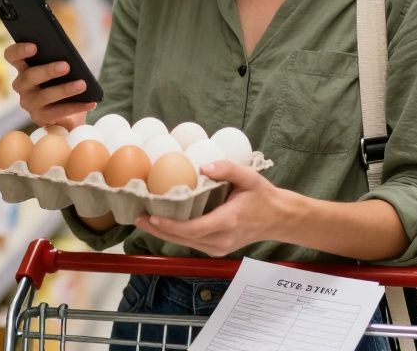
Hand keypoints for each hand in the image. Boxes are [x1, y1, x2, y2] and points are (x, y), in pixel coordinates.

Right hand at [4, 43, 94, 129]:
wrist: (67, 113)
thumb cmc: (63, 82)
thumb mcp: (61, 69)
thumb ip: (60, 59)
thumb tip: (71, 58)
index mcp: (23, 67)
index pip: (12, 56)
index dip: (19, 50)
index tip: (34, 46)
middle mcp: (21, 85)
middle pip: (30, 76)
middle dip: (48, 71)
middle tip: (66, 66)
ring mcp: (28, 103)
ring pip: (44, 96)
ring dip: (65, 89)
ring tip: (82, 85)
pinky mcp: (39, 118)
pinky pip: (57, 112)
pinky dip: (76, 107)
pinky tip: (91, 102)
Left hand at [134, 161, 286, 256]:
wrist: (278, 219)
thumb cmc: (263, 197)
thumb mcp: (250, 177)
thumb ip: (227, 169)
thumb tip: (203, 167)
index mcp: (228, 222)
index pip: (194, 228)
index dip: (171, 226)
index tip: (152, 217)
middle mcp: (222, 240)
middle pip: (184, 239)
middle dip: (159, 230)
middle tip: (138, 217)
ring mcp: (219, 248)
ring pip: (185, 244)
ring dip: (164, 234)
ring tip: (144, 220)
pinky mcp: (217, 249)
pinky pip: (191, 243)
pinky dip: (175, 235)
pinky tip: (162, 225)